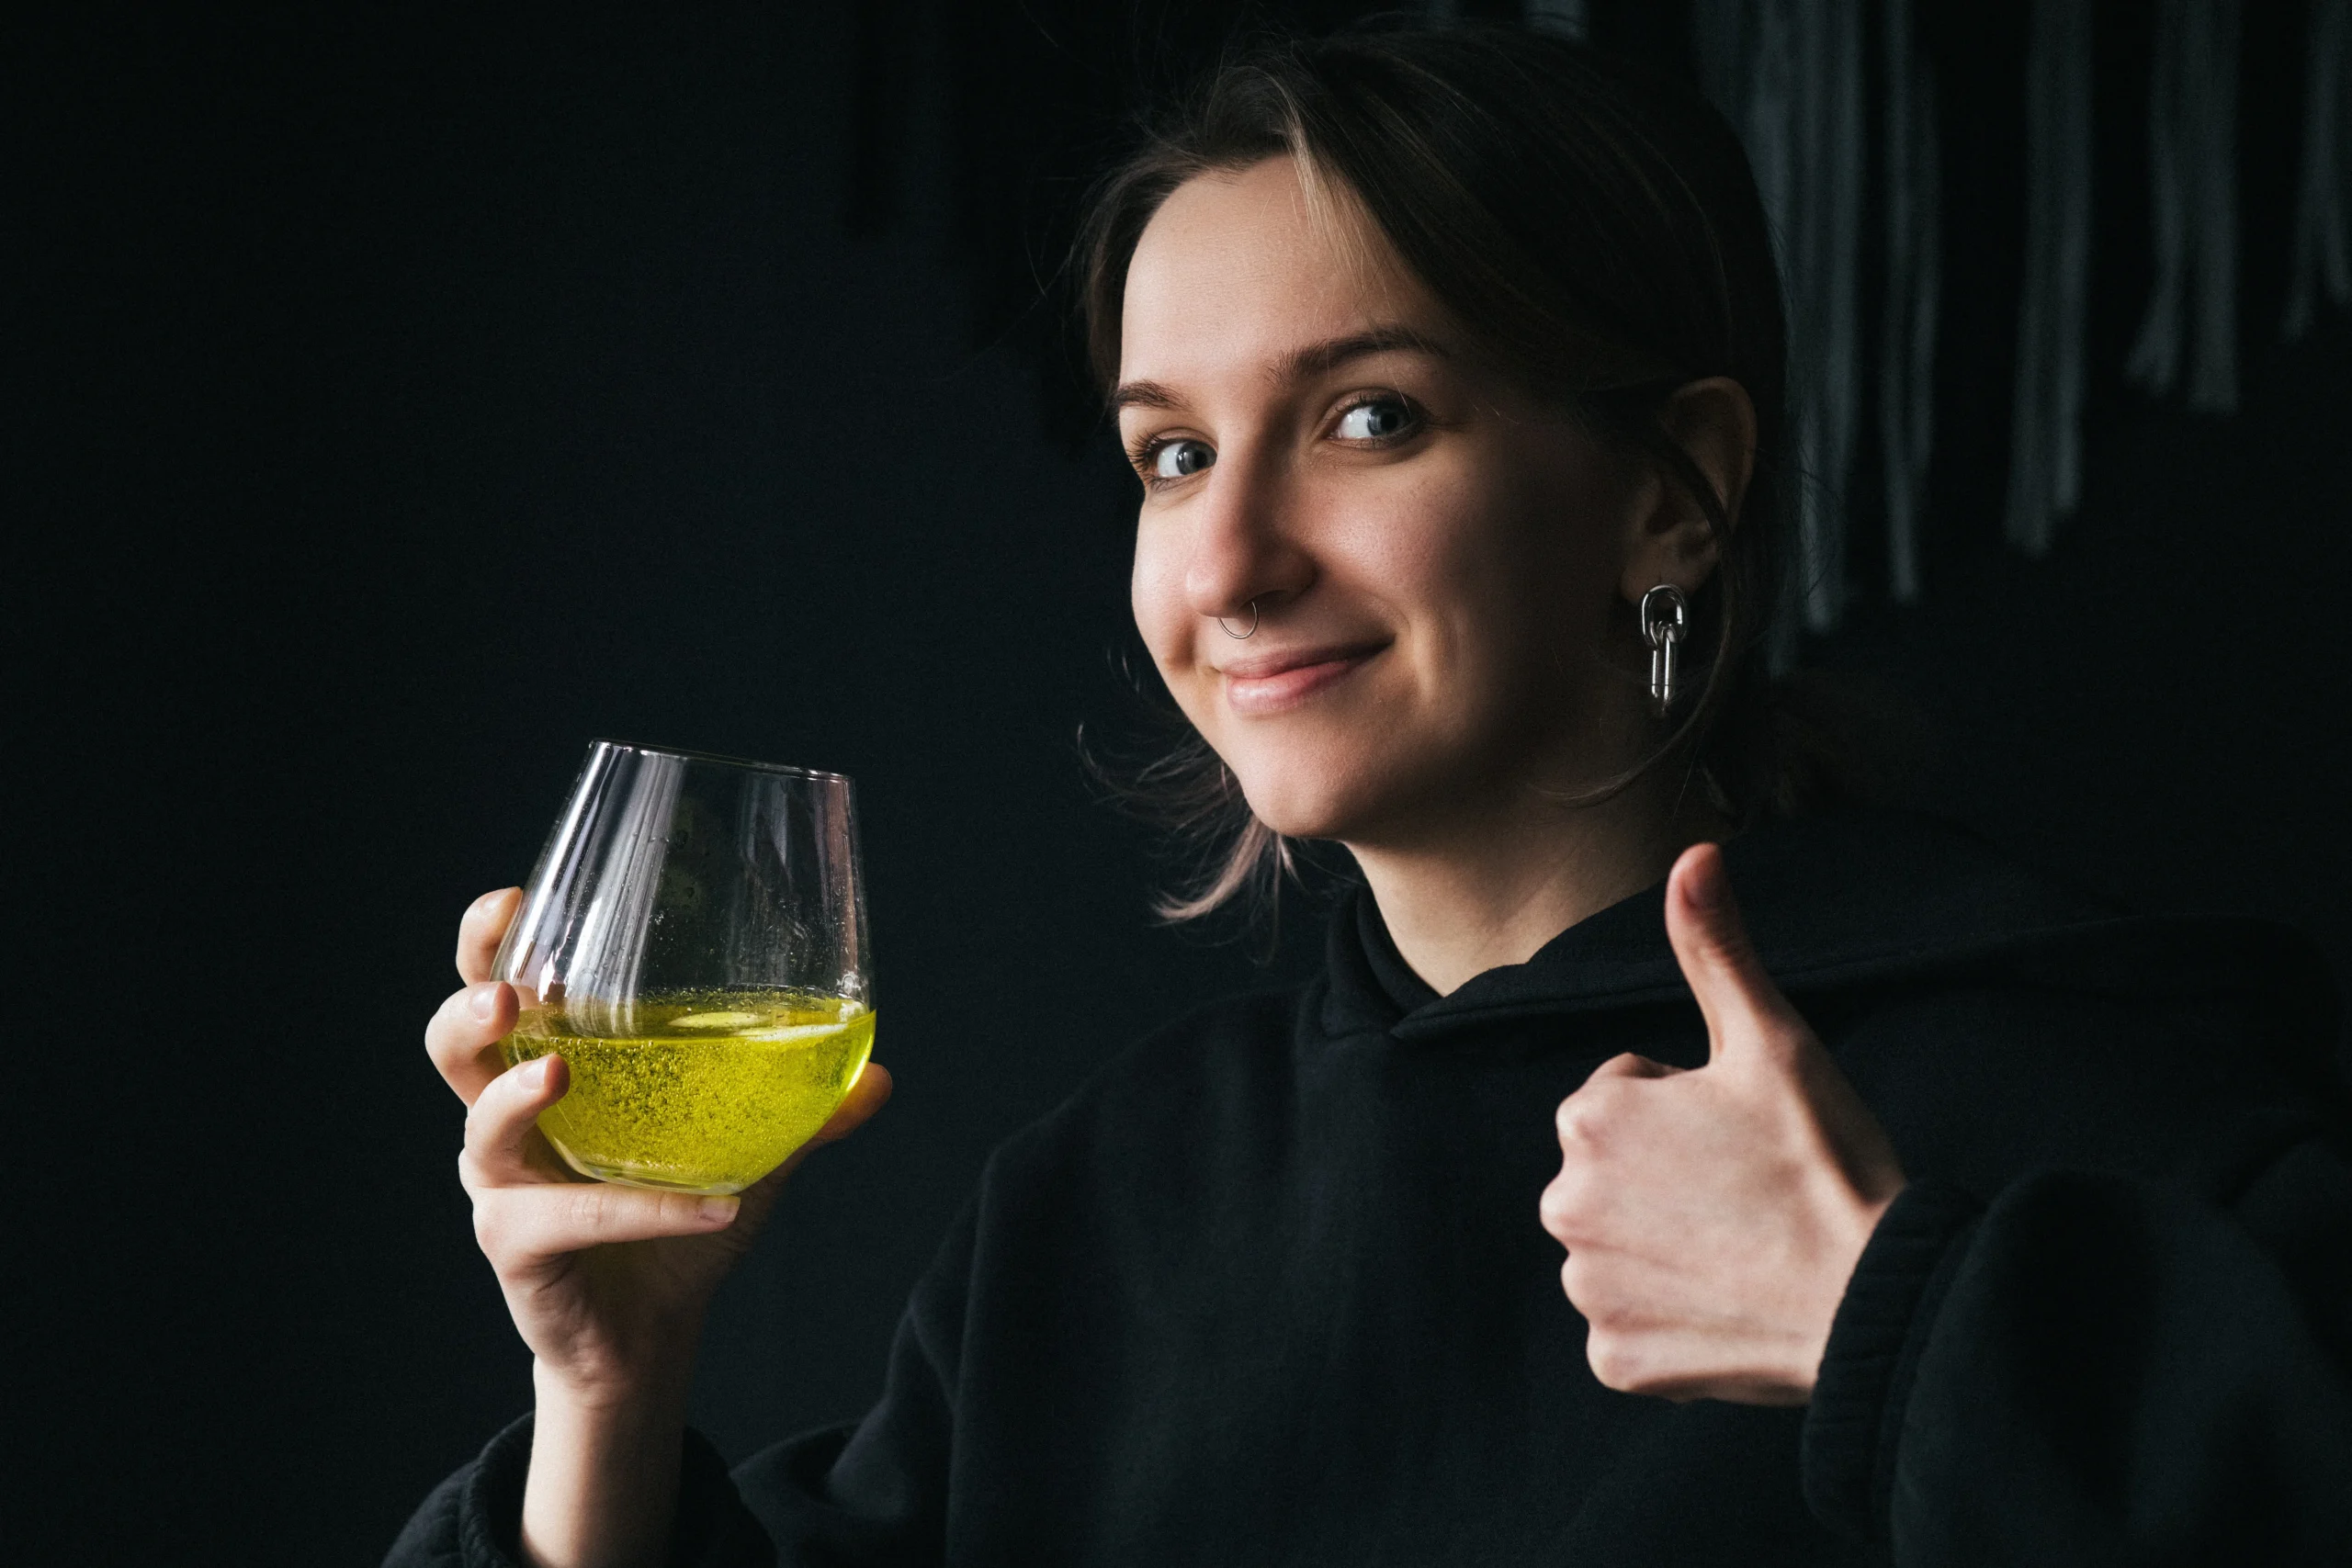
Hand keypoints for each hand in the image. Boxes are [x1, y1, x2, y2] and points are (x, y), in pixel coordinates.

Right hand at [426, 888, 893, 1404]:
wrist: (653, 1332)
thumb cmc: (675, 1220)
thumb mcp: (743, 1151)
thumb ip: (802, 1111)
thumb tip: (880, 1076)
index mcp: (544, 1071)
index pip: (493, 989)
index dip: (487, 945)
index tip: (514, 900)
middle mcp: (506, 1122)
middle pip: (453, 1048)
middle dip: (472, 1009)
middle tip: (512, 992)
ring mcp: (503, 1187)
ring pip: (482, 1131)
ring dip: (516, 1097)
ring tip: (559, 1074)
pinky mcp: (518, 1249)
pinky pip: (569, 1219)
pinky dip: (642, 1210)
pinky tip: (714, 1206)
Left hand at [1539, 843, 1904, 1403]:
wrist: (1874, 1298)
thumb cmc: (1826, 1161)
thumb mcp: (1772, 1039)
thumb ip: (1716, 948)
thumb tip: (1693, 854)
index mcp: (1590, 1121)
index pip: (1624, 1099)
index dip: (1691, 1112)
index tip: (1745, 1139)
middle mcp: (1566, 1205)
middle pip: (1612, 1175)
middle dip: (1666, 1179)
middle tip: (1750, 1196)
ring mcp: (1589, 1290)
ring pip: (1620, 1249)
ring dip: (1667, 1247)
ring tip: (1746, 1249)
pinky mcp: (1617, 1359)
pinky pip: (1631, 1329)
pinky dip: (1672, 1322)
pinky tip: (1730, 1307)